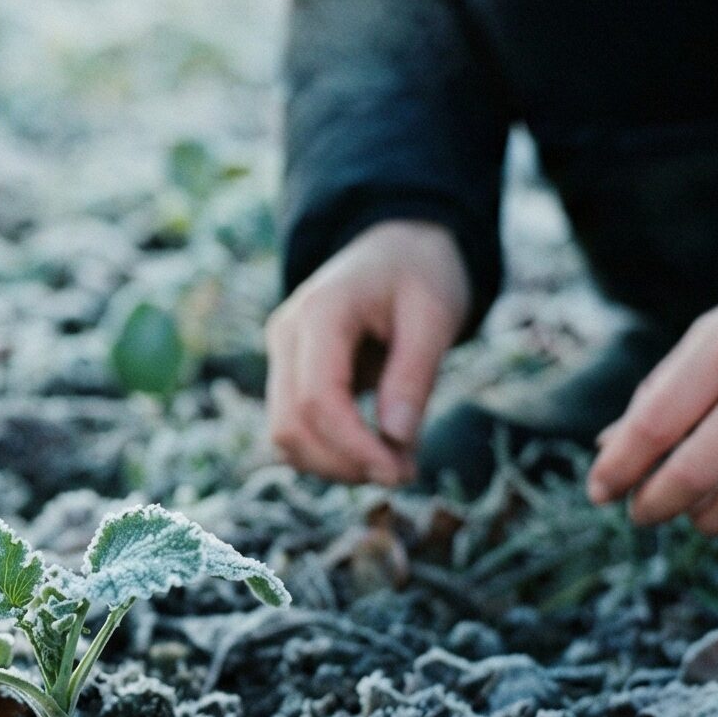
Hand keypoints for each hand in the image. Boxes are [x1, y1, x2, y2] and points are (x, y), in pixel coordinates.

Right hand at [265, 219, 469, 484]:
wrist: (397, 243)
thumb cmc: (420, 272)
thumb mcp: (435, 314)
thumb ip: (414, 375)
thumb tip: (396, 439)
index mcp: (321, 311)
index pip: (318, 399)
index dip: (354, 446)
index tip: (400, 472)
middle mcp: (287, 333)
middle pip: (291, 425)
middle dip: (345, 463)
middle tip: (405, 473)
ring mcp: (282, 352)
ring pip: (284, 434)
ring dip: (335, 464)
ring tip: (395, 461)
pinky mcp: (289, 370)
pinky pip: (295, 427)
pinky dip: (330, 451)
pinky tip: (375, 447)